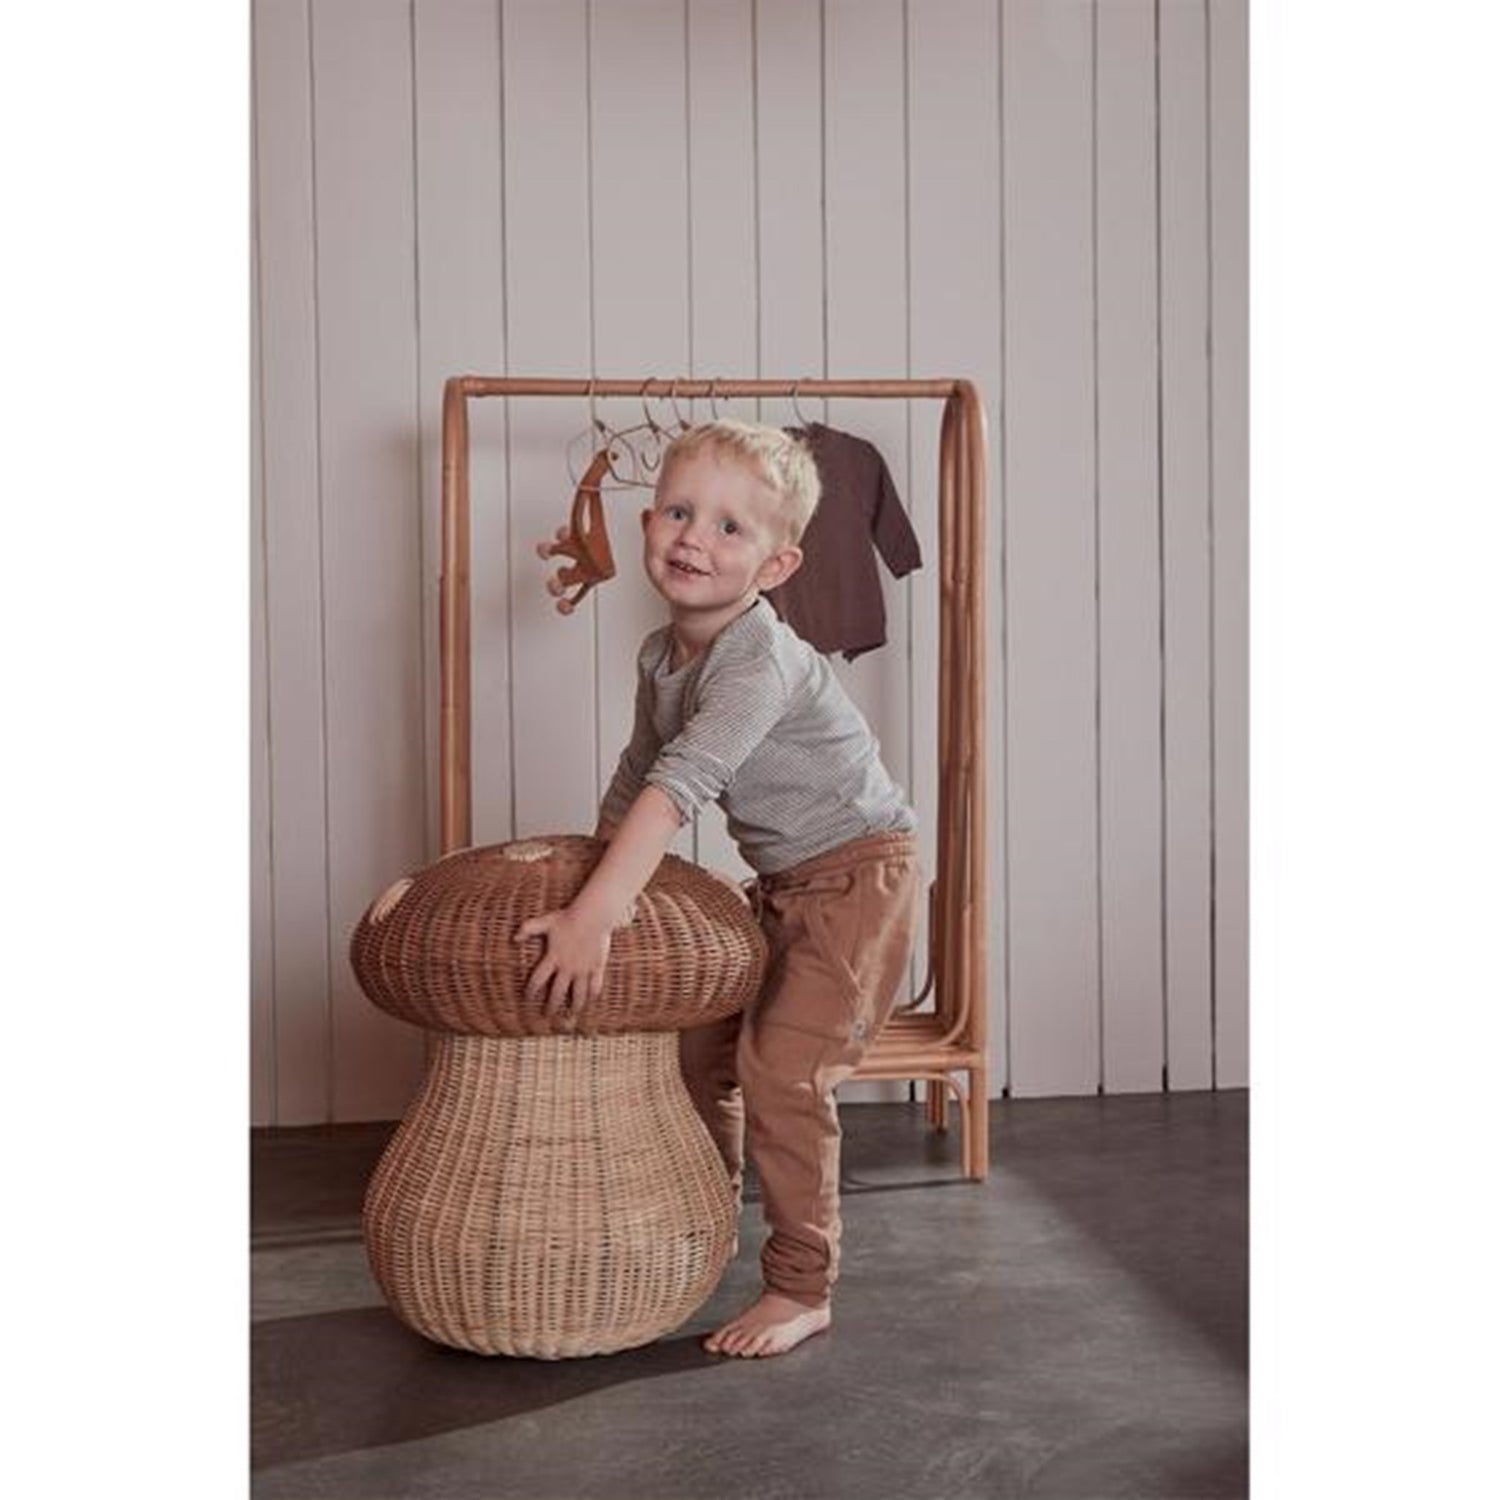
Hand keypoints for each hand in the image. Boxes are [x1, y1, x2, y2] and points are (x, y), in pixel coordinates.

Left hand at [515, 906, 613, 1024]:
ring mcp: (583, 969)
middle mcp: (568, 967)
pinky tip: (591, 1001)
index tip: (527, 999)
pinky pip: (595, 986)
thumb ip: (528, 929)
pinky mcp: (597, 967)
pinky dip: (593, 995)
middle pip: (557, 992)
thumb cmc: (568, 917)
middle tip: (547, 1015)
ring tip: (572, 1015)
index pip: (538, 980)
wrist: (593, 916)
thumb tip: (514, 938)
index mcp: (553, 958)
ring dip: (574, 1006)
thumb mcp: (545, 922)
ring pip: (578, 994)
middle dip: (551, 1005)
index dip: (531, 991)